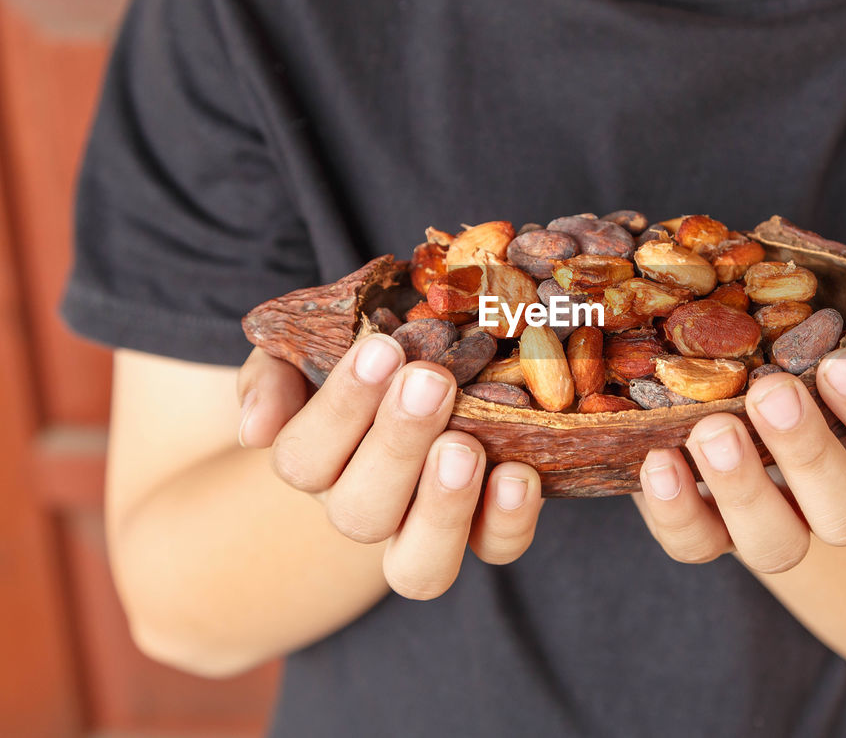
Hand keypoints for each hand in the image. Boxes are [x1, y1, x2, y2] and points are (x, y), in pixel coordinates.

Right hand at [236, 335, 542, 598]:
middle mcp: (364, 508)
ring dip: (443, 506)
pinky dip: (509, 521)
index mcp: (317, 464)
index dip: (340, 409)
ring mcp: (425, 529)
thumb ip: (271, 378)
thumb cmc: (366, 362)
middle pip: (360, 513)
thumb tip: (256, 430)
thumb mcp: (305, 354)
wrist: (428, 380)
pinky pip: (496, 550)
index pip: (305, 460)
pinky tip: (518, 474)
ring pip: (421, 565)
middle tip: (430, 382)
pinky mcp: (488, 531)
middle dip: (397, 444)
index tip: (381, 349)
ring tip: (464, 446)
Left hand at [633, 349, 845, 572]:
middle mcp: (824, 496)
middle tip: (773, 393)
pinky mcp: (698, 523)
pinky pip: (694, 545)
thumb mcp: (840, 322)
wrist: (696, 352)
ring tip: (714, 431)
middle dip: (812, 455)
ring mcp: (761, 517)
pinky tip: (661, 459)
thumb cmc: (783, 336)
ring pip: (776, 548)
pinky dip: (677, 510)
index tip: (842, 363)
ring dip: (747, 491)